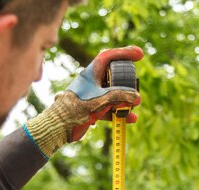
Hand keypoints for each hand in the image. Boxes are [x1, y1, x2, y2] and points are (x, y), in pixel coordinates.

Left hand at [24, 46, 143, 157]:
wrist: (59, 127)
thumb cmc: (75, 109)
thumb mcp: (101, 100)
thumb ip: (119, 96)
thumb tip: (136, 97)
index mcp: (91, 73)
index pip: (109, 56)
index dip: (124, 53)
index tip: (139, 54)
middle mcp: (92, 82)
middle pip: (114, 77)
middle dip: (128, 82)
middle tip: (136, 87)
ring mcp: (93, 96)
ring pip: (113, 94)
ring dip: (125, 100)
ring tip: (136, 105)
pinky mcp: (92, 109)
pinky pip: (109, 108)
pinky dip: (119, 113)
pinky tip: (130, 119)